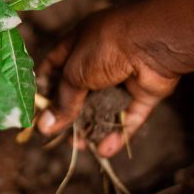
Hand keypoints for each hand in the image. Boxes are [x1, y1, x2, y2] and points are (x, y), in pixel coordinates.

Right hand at [36, 7, 179, 156]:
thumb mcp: (74, 72)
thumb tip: (44, 126)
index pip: (56, 66)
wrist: (155, 43)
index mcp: (80, 43)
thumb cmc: (107, 48)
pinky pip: (128, 116)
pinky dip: (118, 133)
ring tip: (81, 146)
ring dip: (92, 127)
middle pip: (80, 91)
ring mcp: (124, 76)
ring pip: (104, 106)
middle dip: (70, 114)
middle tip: (60, 135)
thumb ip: (62, 100)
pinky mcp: (144, 92)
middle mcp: (101, 58)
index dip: (46, 88)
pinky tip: (105, 150)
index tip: (38, 111)